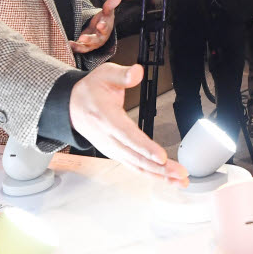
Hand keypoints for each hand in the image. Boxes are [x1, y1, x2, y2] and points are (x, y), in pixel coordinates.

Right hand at [69, 63, 187, 185]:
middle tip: (180, 174)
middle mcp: (108, 138)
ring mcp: (111, 149)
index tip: (161, 156)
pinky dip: (151, 174)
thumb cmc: (90, 91)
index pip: (127, 135)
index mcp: (106, 117)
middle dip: (159, 168)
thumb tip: (136, 72)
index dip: (144, 147)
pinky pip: (134, 166)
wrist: (72, 106)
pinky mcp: (115, 154)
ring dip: (159, 175)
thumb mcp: (104, 74)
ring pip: (136, 166)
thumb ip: (122, 75)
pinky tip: (166, 178)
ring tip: (180, 180)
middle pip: (135, 157)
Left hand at [70, 0, 118, 53]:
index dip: (103, 27)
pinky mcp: (83, 46)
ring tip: (71, 44)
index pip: (105, 29)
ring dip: (79, 46)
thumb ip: (109, 6)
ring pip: (86, 47)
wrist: (98, 28)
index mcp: (105, 30)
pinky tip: (67, 44)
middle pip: (95, 41)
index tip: (100, 24)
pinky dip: (73, 48)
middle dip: (89, 39)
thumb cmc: (103, 20)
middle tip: (83, 38)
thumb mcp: (106, 12)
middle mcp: (99, 39)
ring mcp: (91, 44)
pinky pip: (78, 48)